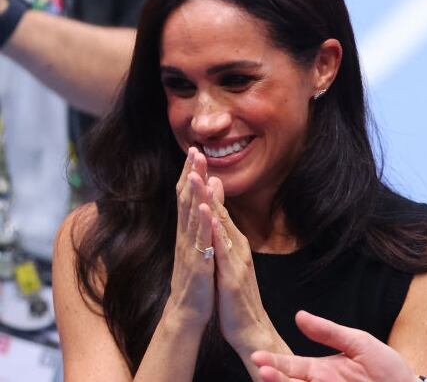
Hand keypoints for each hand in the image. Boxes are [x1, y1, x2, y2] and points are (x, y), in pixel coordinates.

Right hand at [165, 147, 216, 329]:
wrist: (189, 312)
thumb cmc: (196, 277)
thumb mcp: (199, 246)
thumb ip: (202, 220)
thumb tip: (207, 194)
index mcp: (187, 231)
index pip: (188, 197)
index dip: (190, 173)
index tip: (195, 148)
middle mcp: (185, 237)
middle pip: (187, 200)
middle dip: (191, 174)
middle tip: (195, 149)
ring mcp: (190, 250)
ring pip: (191, 217)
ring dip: (194, 194)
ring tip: (196, 171)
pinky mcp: (198, 265)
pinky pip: (200, 242)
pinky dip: (201, 224)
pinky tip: (204, 208)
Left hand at [202, 175, 286, 357]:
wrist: (250, 328)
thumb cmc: (235, 298)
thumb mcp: (228, 263)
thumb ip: (223, 241)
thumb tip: (215, 219)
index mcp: (233, 243)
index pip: (217, 207)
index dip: (205, 182)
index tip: (195, 158)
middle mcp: (237, 245)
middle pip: (219, 208)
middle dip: (207, 180)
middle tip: (197, 153)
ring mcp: (236, 259)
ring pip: (222, 224)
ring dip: (210, 199)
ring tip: (200, 176)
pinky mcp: (233, 275)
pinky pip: (224, 250)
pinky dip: (217, 231)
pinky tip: (210, 217)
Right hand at [251, 310, 416, 381]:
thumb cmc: (386, 367)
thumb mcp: (359, 343)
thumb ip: (329, 332)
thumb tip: (300, 316)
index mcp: (321, 370)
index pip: (291, 366)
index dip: (274, 362)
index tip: (258, 358)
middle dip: (274, 379)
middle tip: (262, 371)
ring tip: (273, 378)